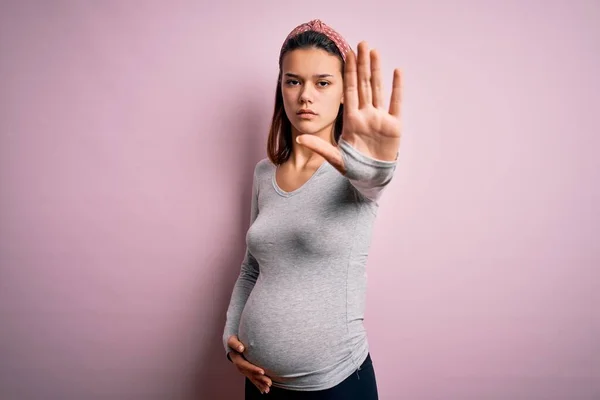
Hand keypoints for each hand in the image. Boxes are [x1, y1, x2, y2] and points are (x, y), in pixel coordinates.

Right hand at [227, 335, 271, 393]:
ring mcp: (244, 370)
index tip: (262, 372)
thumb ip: (235, 344)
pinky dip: (259, 385)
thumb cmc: (234, 340)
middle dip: (260, 379)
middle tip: (269, 383)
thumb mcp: (232, 340)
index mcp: (237, 360)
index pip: (246, 366)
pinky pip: (253, 379)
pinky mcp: (247, 371)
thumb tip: (241, 348)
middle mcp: (240, 367)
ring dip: (260, 384)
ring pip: (253, 378)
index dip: (253, 369)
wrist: (232, 344)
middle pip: (250, 374)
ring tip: (268, 389)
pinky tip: (264, 390)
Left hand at [296, 41, 401, 172]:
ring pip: (378, 88)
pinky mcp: (394, 125)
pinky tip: (397, 71)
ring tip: (375, 51)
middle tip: (361, 43)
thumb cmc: (354, 168)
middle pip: (364, 84)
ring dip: (376, 70)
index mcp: (351, 120)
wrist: (371, 179)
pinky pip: (395, 103)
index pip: (350, 90)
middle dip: (362, 64)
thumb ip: (319, 147)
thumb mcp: (335, 158)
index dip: (349, 72)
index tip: (346, 55)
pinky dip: (397, 88)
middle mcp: (365, 115)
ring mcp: (380, 119)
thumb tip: (298, 140)